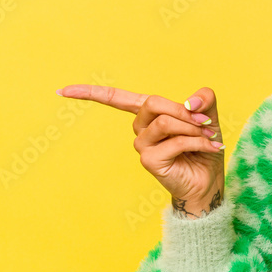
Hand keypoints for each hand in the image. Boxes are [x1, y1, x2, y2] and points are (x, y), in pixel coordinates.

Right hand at [56, 84, 225, 216]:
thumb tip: (192, 102)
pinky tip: (207, 147)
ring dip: (192, 128)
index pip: (116, 99)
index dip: (90, 93)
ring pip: (164, 122)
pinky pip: (173, 141)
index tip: (62, 91)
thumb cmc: (205, 147)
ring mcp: (142, 146)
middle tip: (205, 122)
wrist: (209, 181)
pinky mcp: (149, 161)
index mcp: (148, 115)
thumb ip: (203, 100)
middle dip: (182, 110)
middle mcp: (140, 129)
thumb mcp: (209, 117)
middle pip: (152, 102)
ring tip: (208, 137)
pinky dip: (195, 141)